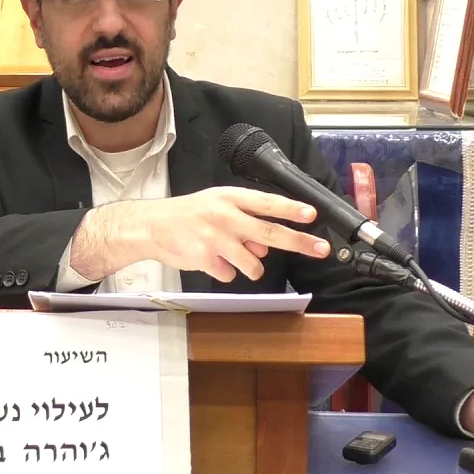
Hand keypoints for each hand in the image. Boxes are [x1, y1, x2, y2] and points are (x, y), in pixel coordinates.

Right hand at [139, 186, 330, 281]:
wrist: (152, 226)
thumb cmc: (188, 214)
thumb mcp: (217, 206)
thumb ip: (244, 220)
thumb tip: (265, 244)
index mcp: (229, 198)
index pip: (267, 203)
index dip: (291, 210)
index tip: (311, 215)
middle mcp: (224, 216)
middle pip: (269, 232)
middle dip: (299, 242)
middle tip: (320, 249)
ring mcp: (215, 238)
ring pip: (253, 263)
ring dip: (251, 266)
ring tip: (232, 256)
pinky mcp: (205, 258)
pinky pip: (230, 274)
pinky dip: (225, 271)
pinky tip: (210, 259)